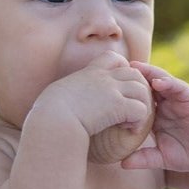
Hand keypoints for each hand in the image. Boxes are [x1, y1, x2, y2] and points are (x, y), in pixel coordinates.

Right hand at [35, 52, 153, 138]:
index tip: (117, 86)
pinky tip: (129, 129)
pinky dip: (139, 120)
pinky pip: (141, 109)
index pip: (113, 58)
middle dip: (138, 90)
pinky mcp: (118, 105)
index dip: (122, 69)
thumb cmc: (47, 114)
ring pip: (142, 90)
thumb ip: (65, 94)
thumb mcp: (56, 96)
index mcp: (88, 73)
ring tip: (131, 121)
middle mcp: (103, 78)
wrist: (51, 121)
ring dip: (141, 106)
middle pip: (134, 73)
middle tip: (132, 108)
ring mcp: (112, 90)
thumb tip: (53, 102)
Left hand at [119, 62, 188, 173]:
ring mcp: (178, 100)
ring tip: (135, 68)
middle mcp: (165, 104)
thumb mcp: (160, 158)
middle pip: (146, 84)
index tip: (106, 87)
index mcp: (155, 114)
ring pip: (162, 81)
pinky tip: (158, 82)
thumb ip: (143, 159)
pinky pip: (179, 88)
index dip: (124, 92)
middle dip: (133, 76)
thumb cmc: (184, 156)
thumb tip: (121, 164)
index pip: (137, 98)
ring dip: (149, 73)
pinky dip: (169, 83)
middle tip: (116, 69)